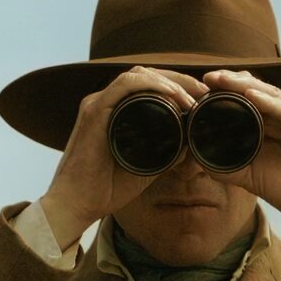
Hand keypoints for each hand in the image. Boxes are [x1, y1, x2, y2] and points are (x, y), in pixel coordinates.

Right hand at [38, 66, 211, 248]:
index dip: (178, 86)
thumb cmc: (104, 189)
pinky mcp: (94, 111)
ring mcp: (98, 104)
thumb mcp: (146, 167)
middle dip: (179, 79)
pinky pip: (125, 85)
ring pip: (139, 75)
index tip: (201, 100)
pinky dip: (151, 84)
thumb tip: (189, 147)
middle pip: (147, 75)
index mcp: (115, 111)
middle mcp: (105, 102)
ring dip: (170, 80)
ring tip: (192, 96)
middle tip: (203, 94)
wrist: (77, 205)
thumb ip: (165, 155)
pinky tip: (172, 93)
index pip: (149, 85)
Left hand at [198, 70, 280, 235]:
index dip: (222, 93)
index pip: (243, 100)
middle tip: (207, 78)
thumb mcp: (249, 174)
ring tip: (224, 80)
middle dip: (230, 83)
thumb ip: (225, 164)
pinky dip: (271, 102)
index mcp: (268, 122)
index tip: (196, 90)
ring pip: (270, 94)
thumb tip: (194, 156)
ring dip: (245, 86)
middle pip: (254, 90)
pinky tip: (252, 95)